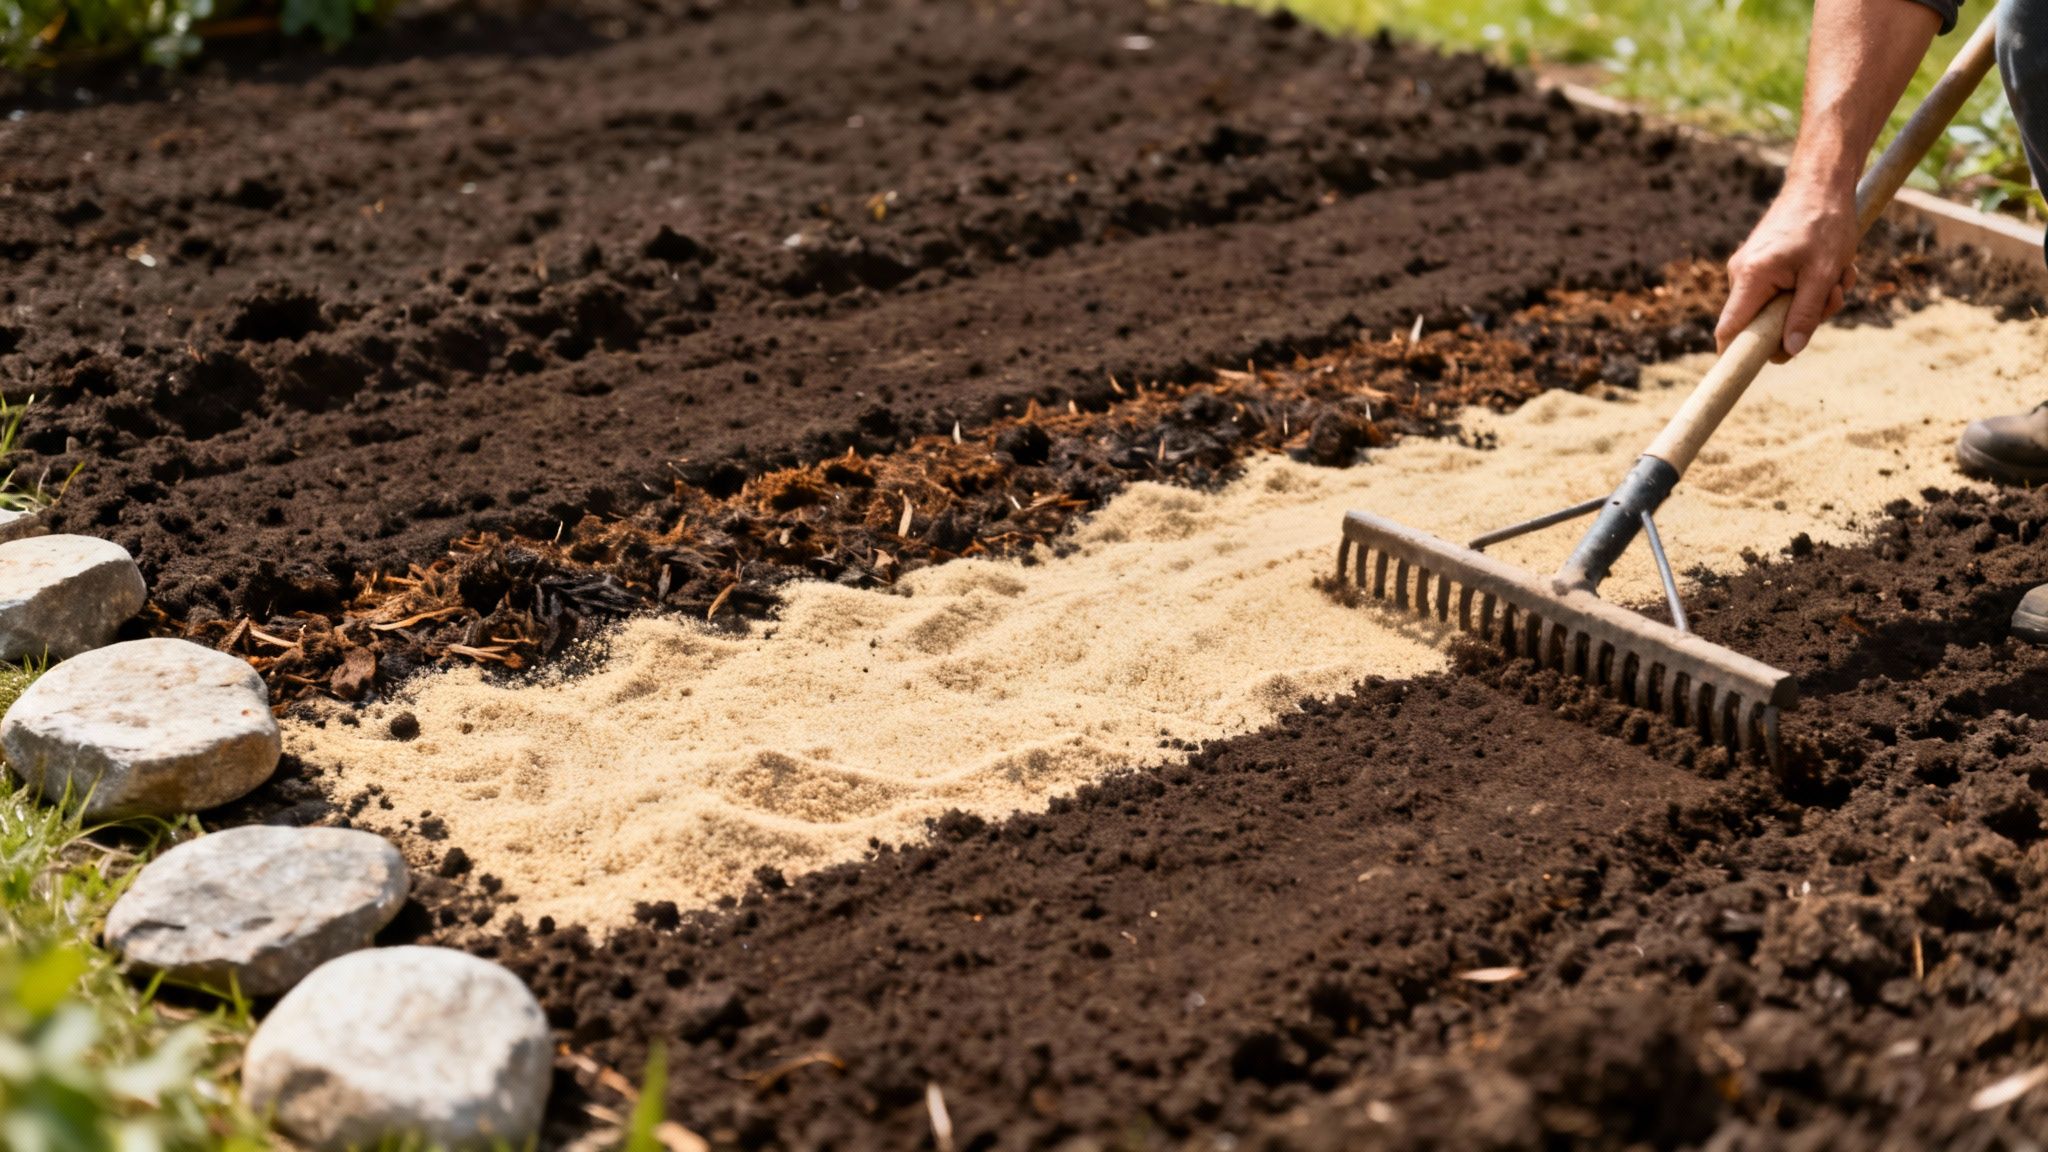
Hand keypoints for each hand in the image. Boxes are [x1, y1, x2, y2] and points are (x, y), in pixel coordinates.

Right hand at [1715, 179, 1858, 362]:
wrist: (1821, 182)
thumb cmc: (1824, 223)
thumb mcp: (1824, 274)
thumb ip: (1805, 314)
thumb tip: (1788, 352)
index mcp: (1751, 278)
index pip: (1729, 331)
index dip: (1735, 356)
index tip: (1746, 373)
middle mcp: (1742, 275)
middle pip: (1760, 324)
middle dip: (1800, 320)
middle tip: (1833, 299)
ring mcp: (1751, 269)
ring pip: (1778, 307)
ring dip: (1813, 301)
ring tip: (1840, 275)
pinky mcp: (1763, 263)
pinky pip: (1782, 291)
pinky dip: (1810, 286)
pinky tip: (1833, 267)